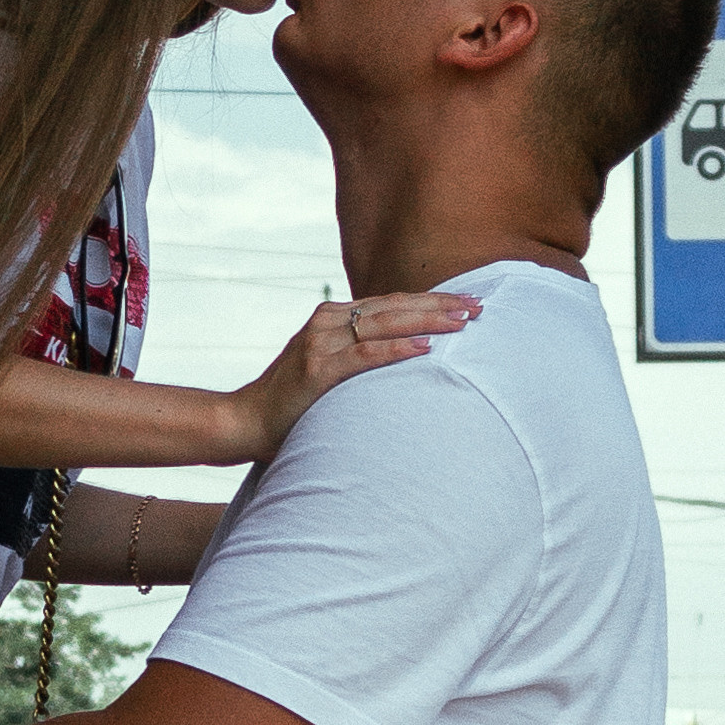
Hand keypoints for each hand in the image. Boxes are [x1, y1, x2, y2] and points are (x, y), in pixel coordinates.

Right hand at [224, 290, 480, 461]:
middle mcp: (327, 321)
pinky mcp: (317, 371)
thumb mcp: (325, 368)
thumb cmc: (290, 403)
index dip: (431, 301)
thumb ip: (355, 354)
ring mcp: (320, 343)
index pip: (391, 302)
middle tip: (479, 306)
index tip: (466, 303)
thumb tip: (401, 355)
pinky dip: (397, 350)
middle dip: (440, 305)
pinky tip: (426, 348)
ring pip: (385, 323)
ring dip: (428, 320)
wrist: (245, 423)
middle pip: (394, 306)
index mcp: (331, 316)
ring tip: (463, 322)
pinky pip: (365, 355)